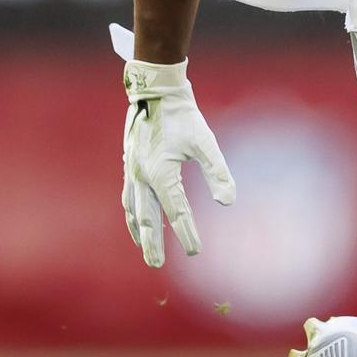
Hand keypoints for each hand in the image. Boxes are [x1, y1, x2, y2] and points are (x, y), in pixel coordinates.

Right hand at [120, 58, 235, 267]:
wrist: (156, 92)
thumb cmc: (183, 116)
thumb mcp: (205, 142)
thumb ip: (217, 172)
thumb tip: (228, 202)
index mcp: (161, 172)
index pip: (176, 211)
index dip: (187, 233)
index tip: (195, 251)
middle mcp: (142, 176)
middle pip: (147, 217)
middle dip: (153, 242)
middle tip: (157, 264)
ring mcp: (132, 171)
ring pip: (133, 209)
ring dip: (140, 231)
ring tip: (145, 249)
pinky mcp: (130, 166)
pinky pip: (128, 197)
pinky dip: (132, 214)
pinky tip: (137, 221)